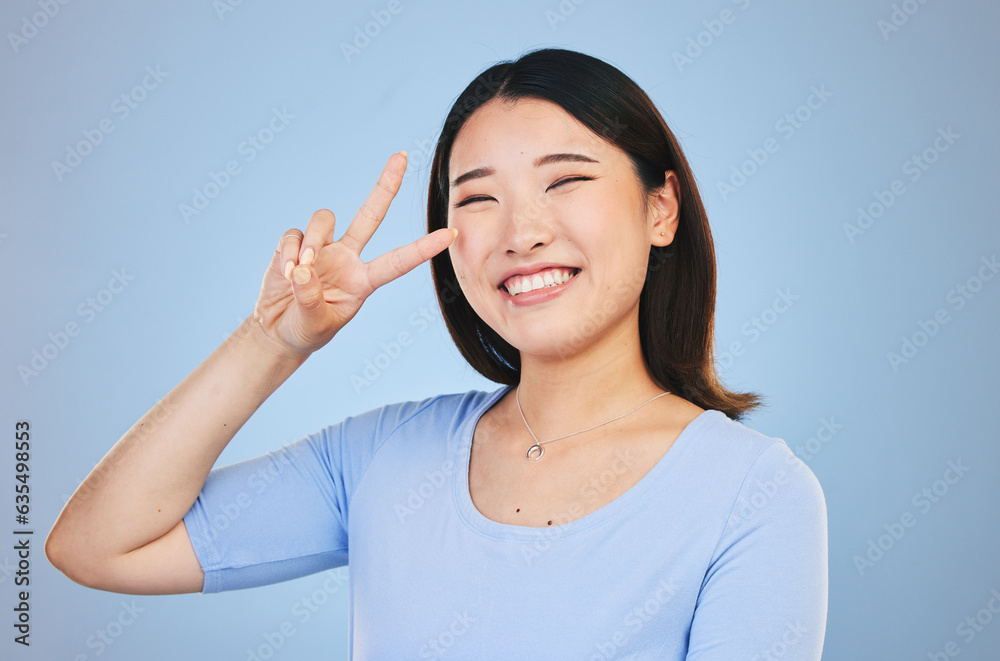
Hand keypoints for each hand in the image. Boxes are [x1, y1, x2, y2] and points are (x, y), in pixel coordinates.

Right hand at [251, 152, 455, 357]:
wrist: (278, 329)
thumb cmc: (306, 330)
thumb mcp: (315, 324)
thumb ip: (311, 299)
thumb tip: (304, 268)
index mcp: (364, 281)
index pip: (398, 261)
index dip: (424, 248)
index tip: (452, 233)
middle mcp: (348, 257)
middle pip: (371, 213)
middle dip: (386, 185)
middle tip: (402, 155)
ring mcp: (323, 248)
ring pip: (324, 219)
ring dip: (311, 242)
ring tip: (298, 272)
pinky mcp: (296, 244)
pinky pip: (294, 234)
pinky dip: (289, 252)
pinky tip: (285, 273)